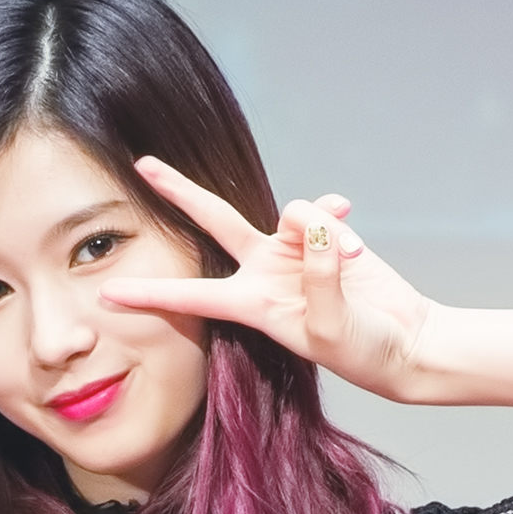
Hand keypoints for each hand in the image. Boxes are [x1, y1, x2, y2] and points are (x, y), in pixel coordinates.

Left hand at [100, 156, 436, 401]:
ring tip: (350, 261)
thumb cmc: (363, 350)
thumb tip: (315, 228)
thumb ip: (320, 275)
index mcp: (253, 304)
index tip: (107, 293)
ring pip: (292, 213)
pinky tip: (349, 221)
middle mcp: (264, 272)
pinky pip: (322, 210)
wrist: (405, 343)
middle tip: (143, 164)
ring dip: (321, 230)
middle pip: (214, 221)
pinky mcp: (325, 236)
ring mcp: (293, 251)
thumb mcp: (334, 326)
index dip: (150, 294)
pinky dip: (336, 216)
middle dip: (180, 192)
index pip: (192, 296)